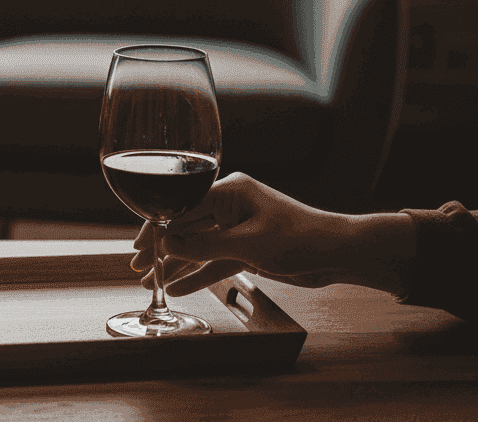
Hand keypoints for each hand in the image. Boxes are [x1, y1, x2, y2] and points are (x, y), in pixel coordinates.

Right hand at [129, 172, 415, 296]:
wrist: (339, 253)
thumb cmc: (300, 239)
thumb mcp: (248, 245)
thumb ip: (204, 246)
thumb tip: (167, 246)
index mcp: (229, 190)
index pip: (182, 207)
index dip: (157, 228)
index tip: (138, 247)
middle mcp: (229, 204)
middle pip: (186, 225)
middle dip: (162, 247)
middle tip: (138, 266)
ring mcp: (238, 226)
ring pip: (198, 245)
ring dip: (177, 263)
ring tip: (152, 282)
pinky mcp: (247, 247)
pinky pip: (215, 259)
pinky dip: (198, 273)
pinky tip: (178, 287)